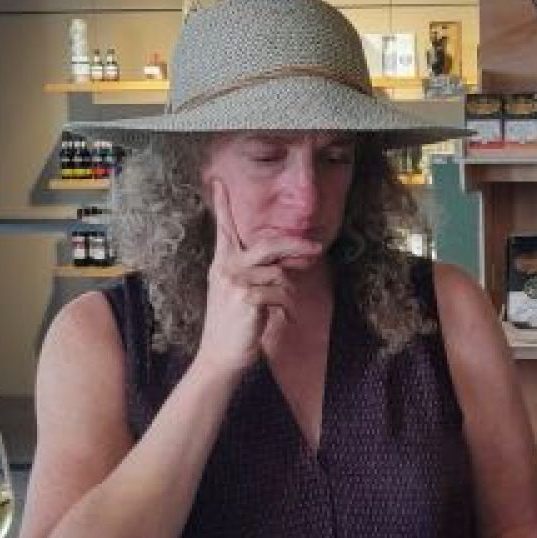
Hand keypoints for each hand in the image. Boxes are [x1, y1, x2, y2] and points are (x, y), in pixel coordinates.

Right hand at [195, 180, 320, 374]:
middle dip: (294, 244)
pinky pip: (278, 289)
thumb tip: (283, 261)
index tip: (219, 182)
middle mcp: (225, 268)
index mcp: (221, 264)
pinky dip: (284, 300)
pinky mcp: (247, 296)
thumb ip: (255, 273)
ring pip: (277, 269)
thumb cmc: (234, 326)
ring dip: (289, 284)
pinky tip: (275, 312)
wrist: (220, 355)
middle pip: (266, 244)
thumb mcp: (239, 293)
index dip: (223, 206)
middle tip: (316, 248)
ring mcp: (235, 281)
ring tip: (282, 298)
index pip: (223, 230)